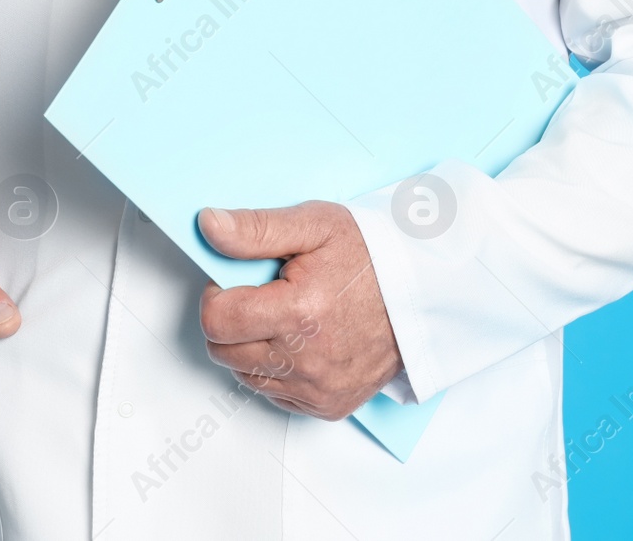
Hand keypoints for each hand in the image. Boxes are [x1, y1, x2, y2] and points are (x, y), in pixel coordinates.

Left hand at [197, 201, 401, 420]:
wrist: (424, 292)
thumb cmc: (372, 256)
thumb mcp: (315, 224)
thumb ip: (255, 228)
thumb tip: (208, 226)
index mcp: (299, 313)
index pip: (216, 320)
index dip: (218, 295)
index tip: (238, 281)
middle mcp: (308, 361)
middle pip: (224, 351)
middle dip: (233, 320)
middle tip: (265, 295)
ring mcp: (318, 389)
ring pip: (245, 375)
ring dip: (252, 347)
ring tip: (287, 317)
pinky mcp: (328, 406)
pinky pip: (275, 394)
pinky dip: (278, 369)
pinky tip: (301, 341)